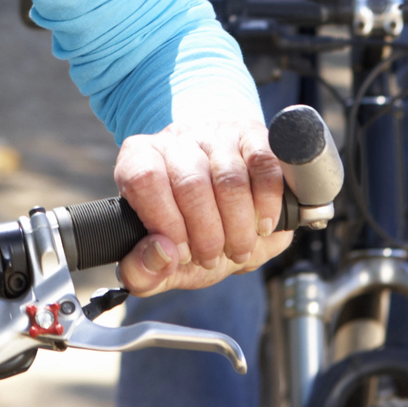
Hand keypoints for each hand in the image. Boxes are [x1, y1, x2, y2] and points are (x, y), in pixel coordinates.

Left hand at [112, 113, 292, 296]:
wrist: (224, 207)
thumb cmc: (188, 231)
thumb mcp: (159, 261)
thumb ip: (143, 272)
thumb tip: (160, 255)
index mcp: (140, 159)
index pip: (144, 180)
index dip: (166, 223)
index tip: (182, 253)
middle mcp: (177, 140)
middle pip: (191, 184)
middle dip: (207, 235)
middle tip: (212, 258)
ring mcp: (217, 134)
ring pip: (229, 178)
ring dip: (238, 227)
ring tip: (238, 250)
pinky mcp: (254, 136)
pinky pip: (263, 164)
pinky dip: (267, 204)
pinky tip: (262, 226)